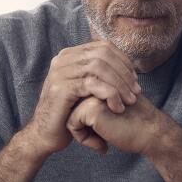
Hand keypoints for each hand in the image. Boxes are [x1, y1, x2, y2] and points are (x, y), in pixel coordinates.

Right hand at [25, 41, 142, 154]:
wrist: (45, 135)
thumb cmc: (69, 113)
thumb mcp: (85, 89)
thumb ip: (100, 74)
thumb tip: (126, 64)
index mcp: (70, 55)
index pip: (104, 47)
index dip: (123, 61)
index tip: (135, 79)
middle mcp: (63, 59)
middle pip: (103, 54)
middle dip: (124, 72)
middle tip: (136, 91)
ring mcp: (60, 72)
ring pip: (99, 67)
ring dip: (120, 84)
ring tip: (130, 101)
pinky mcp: (61, 88)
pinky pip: (92, 84)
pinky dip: (109, 94)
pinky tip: (117, 107)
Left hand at [66, 91, 165, 155]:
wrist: (150, 133)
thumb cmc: (130, 124)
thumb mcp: (108, 107)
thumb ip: (89, 103)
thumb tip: (67, 112)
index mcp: (97, 78)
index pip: (74, 101)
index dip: (85, 120)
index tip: (104, 127)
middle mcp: (94, 81)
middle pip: (70, 107)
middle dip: (81, 126)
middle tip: (104, 135)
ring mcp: (92, 92)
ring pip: (69, 115)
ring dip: (83, 132)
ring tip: (104, 137)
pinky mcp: (91, 107)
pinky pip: (72, 124)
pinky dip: (84, 137)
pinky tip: (103, 141)